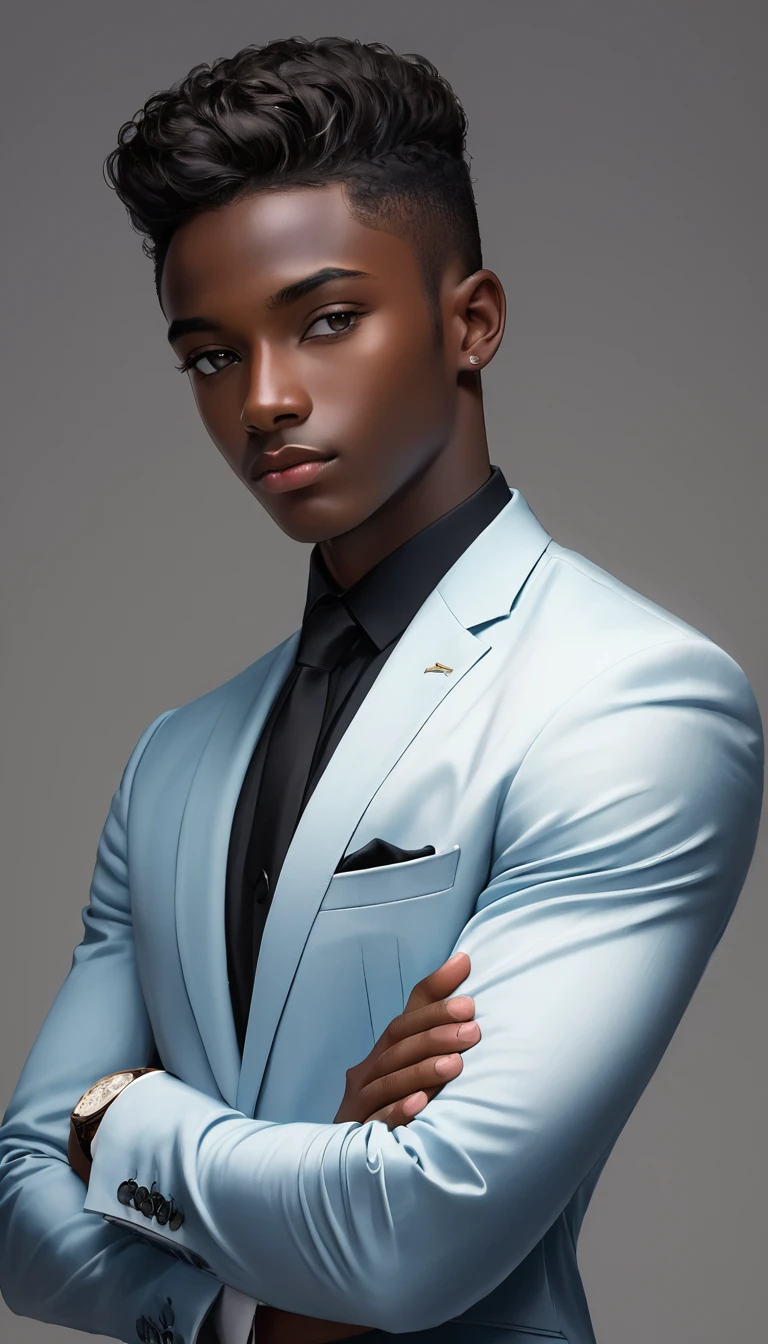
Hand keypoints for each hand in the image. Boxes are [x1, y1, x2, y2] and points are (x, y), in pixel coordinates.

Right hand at [255, 953, 479, 1343]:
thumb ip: (433, 1009)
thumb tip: (464, 958)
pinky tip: (421, 1107)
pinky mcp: (356, 1143)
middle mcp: (366, 1077)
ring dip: (421, 1071)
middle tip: (474, 1027)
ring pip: (388, 1083)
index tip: (469, 996)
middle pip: (397, 1048)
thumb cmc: (397, 1105)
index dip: (433, 1005)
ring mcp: (359, 1110)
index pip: (403, 1022)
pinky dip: (397, 1115)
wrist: (355, 1171)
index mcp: (380, 1056)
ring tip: (456, 1064)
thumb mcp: (415, 1058)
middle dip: (435, 1035)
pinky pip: (376, 1127)